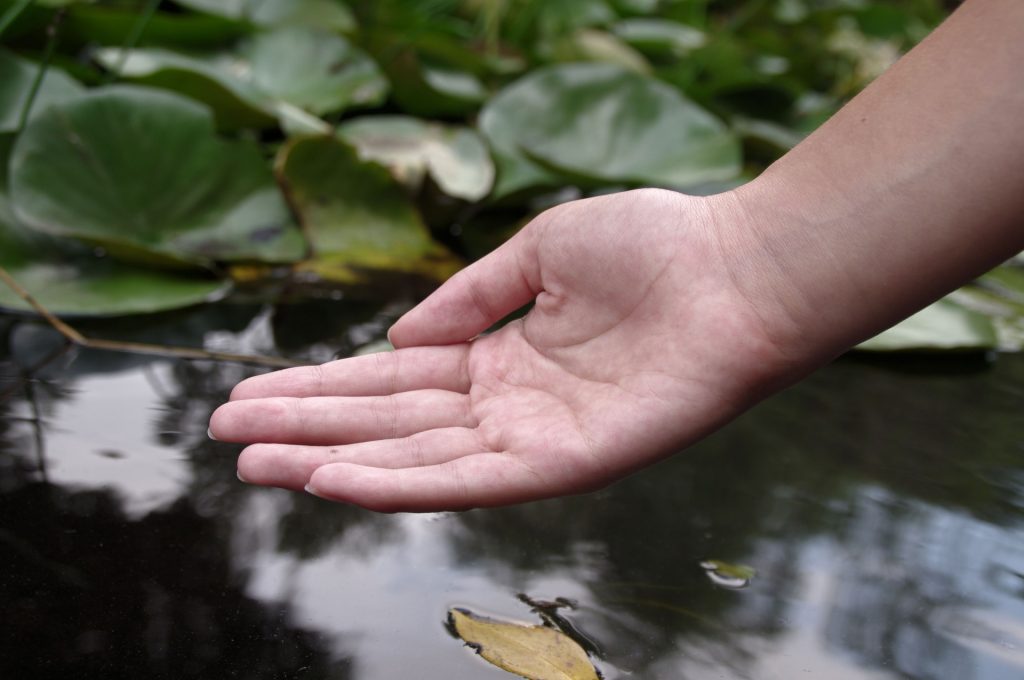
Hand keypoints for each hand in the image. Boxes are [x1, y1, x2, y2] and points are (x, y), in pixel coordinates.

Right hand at [209, 189, 797, 511]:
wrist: (739, 270)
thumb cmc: (655, 245)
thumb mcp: (541, 252)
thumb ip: (469, 298)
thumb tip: (399, 342)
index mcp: (501, 355)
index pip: (393, 381)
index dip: (321, 389)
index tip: (252, 393)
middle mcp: (509, 405)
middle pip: (390, 423)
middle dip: (306, 429)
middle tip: (225, 439)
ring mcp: (535, 439)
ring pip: (416, 458)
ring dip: (332, 464)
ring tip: (256, 466)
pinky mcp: (567, 465)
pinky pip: (472, 481)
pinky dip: (401, 483)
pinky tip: (335, 481)